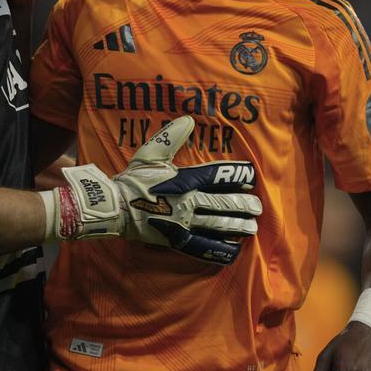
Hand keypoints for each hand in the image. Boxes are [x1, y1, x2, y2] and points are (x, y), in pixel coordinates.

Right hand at [44, 116, 262, 264]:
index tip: (251, 178)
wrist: (112, 208)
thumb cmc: (131, 181)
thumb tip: (188, 119)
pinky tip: (232, 250)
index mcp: (184, 180)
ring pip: (217, 225)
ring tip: (252, 227)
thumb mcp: (149, 154)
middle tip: (258, 206)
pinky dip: (219, 249)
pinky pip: (202, 246)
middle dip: (243, 205)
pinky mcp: (176, 240)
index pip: (216, 177)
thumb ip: (170, 137)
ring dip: (237, 226)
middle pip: (223, 203)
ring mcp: (183, 223)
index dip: (236, 177)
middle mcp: (187, 202)